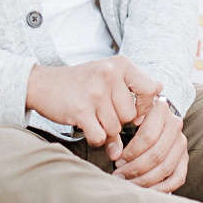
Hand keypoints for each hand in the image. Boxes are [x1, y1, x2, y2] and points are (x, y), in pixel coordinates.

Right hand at [25, 56, 161, 151]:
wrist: (44, 84)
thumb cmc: (82, 82)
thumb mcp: (109, 76)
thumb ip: (133, 88)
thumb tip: (158, 100)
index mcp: (121, 64)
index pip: (150, 90)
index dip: (144, 106)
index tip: (134, 111)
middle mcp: (110, 75)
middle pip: (131, 115)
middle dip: (119, 121)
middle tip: (103, 113)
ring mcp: (95, 93)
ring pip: (115, 128)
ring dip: (105, 130)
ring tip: (93, 117)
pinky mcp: (81, 111)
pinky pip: (100, 137)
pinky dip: (95, 138)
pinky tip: (87, 127)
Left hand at [114, 94, 188, 192]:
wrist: (152, 120)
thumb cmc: (132, 122)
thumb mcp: (124, 121)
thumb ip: (116, 135)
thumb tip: (114, 154)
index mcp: (161, 109)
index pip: (148, 136)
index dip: (131, 153)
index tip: (117, 161)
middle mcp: (175, 124)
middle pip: (157, 154)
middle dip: (135, 169)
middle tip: (119, 176)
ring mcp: (182, 142)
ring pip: (165, 167)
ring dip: (144, 180)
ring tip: (128, 184)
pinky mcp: (185, 158)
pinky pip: (177, 178)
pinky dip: (162, 188)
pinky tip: (147, 192)